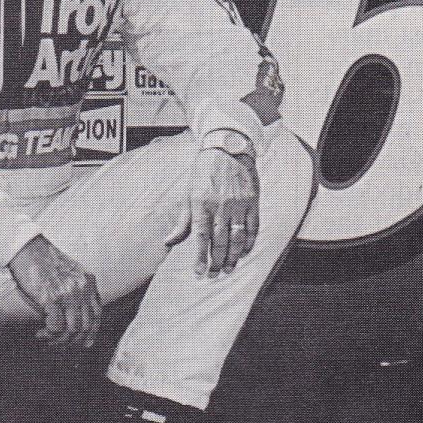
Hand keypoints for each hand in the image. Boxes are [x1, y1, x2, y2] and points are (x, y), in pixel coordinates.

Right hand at [7, 235, 100, 348]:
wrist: (27, 247)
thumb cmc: (44, 260)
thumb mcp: (70, 272)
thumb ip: (78, 289)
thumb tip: (77, 317)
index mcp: (88, 281)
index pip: (97, 314)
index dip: (91, 333)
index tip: (83, 343)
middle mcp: (82, 288)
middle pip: (86, 326)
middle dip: (73, 341)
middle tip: (59, 345)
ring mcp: (68, 293)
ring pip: (73, 329)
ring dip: (59, 341)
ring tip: (47, 340)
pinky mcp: (52, 298)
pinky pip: (57, 327)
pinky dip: (49, 334)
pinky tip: (40, 333)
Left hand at [164, 148, 259, 276]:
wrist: (227, 147)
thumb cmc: (204, 171)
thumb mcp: (188, 192)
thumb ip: (182, 220)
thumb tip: (169, 242)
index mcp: (201, 202)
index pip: (201, 237)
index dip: (200, 257)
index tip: (199, 273)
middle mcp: (221, 205)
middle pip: (219, 241)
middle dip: (216, 261)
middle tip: (214, 275)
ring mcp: (238, 203)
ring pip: (237, 237)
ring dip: (232, 256)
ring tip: (228, 269)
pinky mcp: (252, 201)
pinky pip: (253, 227)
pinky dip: (249, 242)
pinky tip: (243, 252)